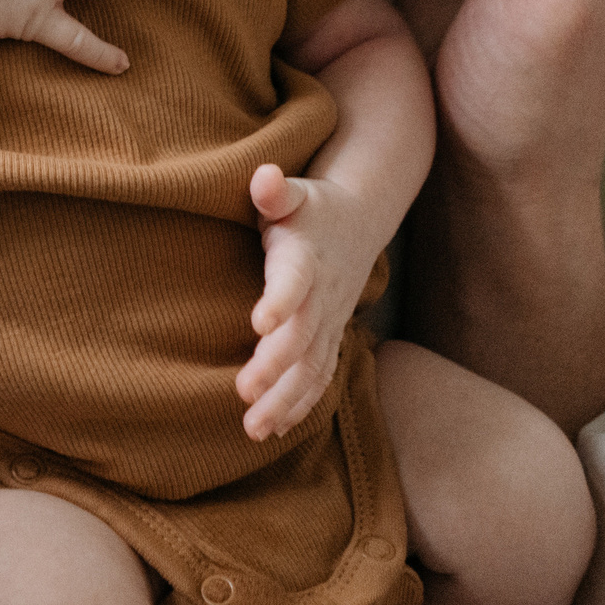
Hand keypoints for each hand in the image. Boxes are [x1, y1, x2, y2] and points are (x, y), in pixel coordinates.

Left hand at [237, 165, 383, 440]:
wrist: (360, 219)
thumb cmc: (310, 207)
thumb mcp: (294, 193)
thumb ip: (275, 190)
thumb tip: (263, 176)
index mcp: (306, 257)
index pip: (296, 281)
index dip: (281, 300)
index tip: (260, 324)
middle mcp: (321, 296)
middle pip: (302, 336)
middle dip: (276, 368)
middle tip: (245, 394)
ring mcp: (329, 321)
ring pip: (312, 367)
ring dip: (286, 399)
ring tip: (254, 427)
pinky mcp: (329, 337)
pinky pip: (320, 376)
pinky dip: (302, 403)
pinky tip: (276, 428)